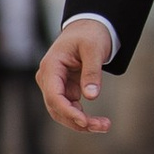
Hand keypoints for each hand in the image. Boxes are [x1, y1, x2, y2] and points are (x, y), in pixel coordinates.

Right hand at [38, 17, 113, 133]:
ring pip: (62, 112)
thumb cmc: (90, 34)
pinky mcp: (65, 90)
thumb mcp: (94, 49)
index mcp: (51, 66)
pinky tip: (98, 122)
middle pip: (57, 108)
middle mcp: (48, 78)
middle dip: (78, 121)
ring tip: (104, 126)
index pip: (54, 95)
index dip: (67, 111)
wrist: (89, 27)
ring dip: (81, 123)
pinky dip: (83, 117)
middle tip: (104, 126)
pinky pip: (70, 109)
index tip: (84, 121)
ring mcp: (55, 86)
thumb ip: (92, 72)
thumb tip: (91, 97)